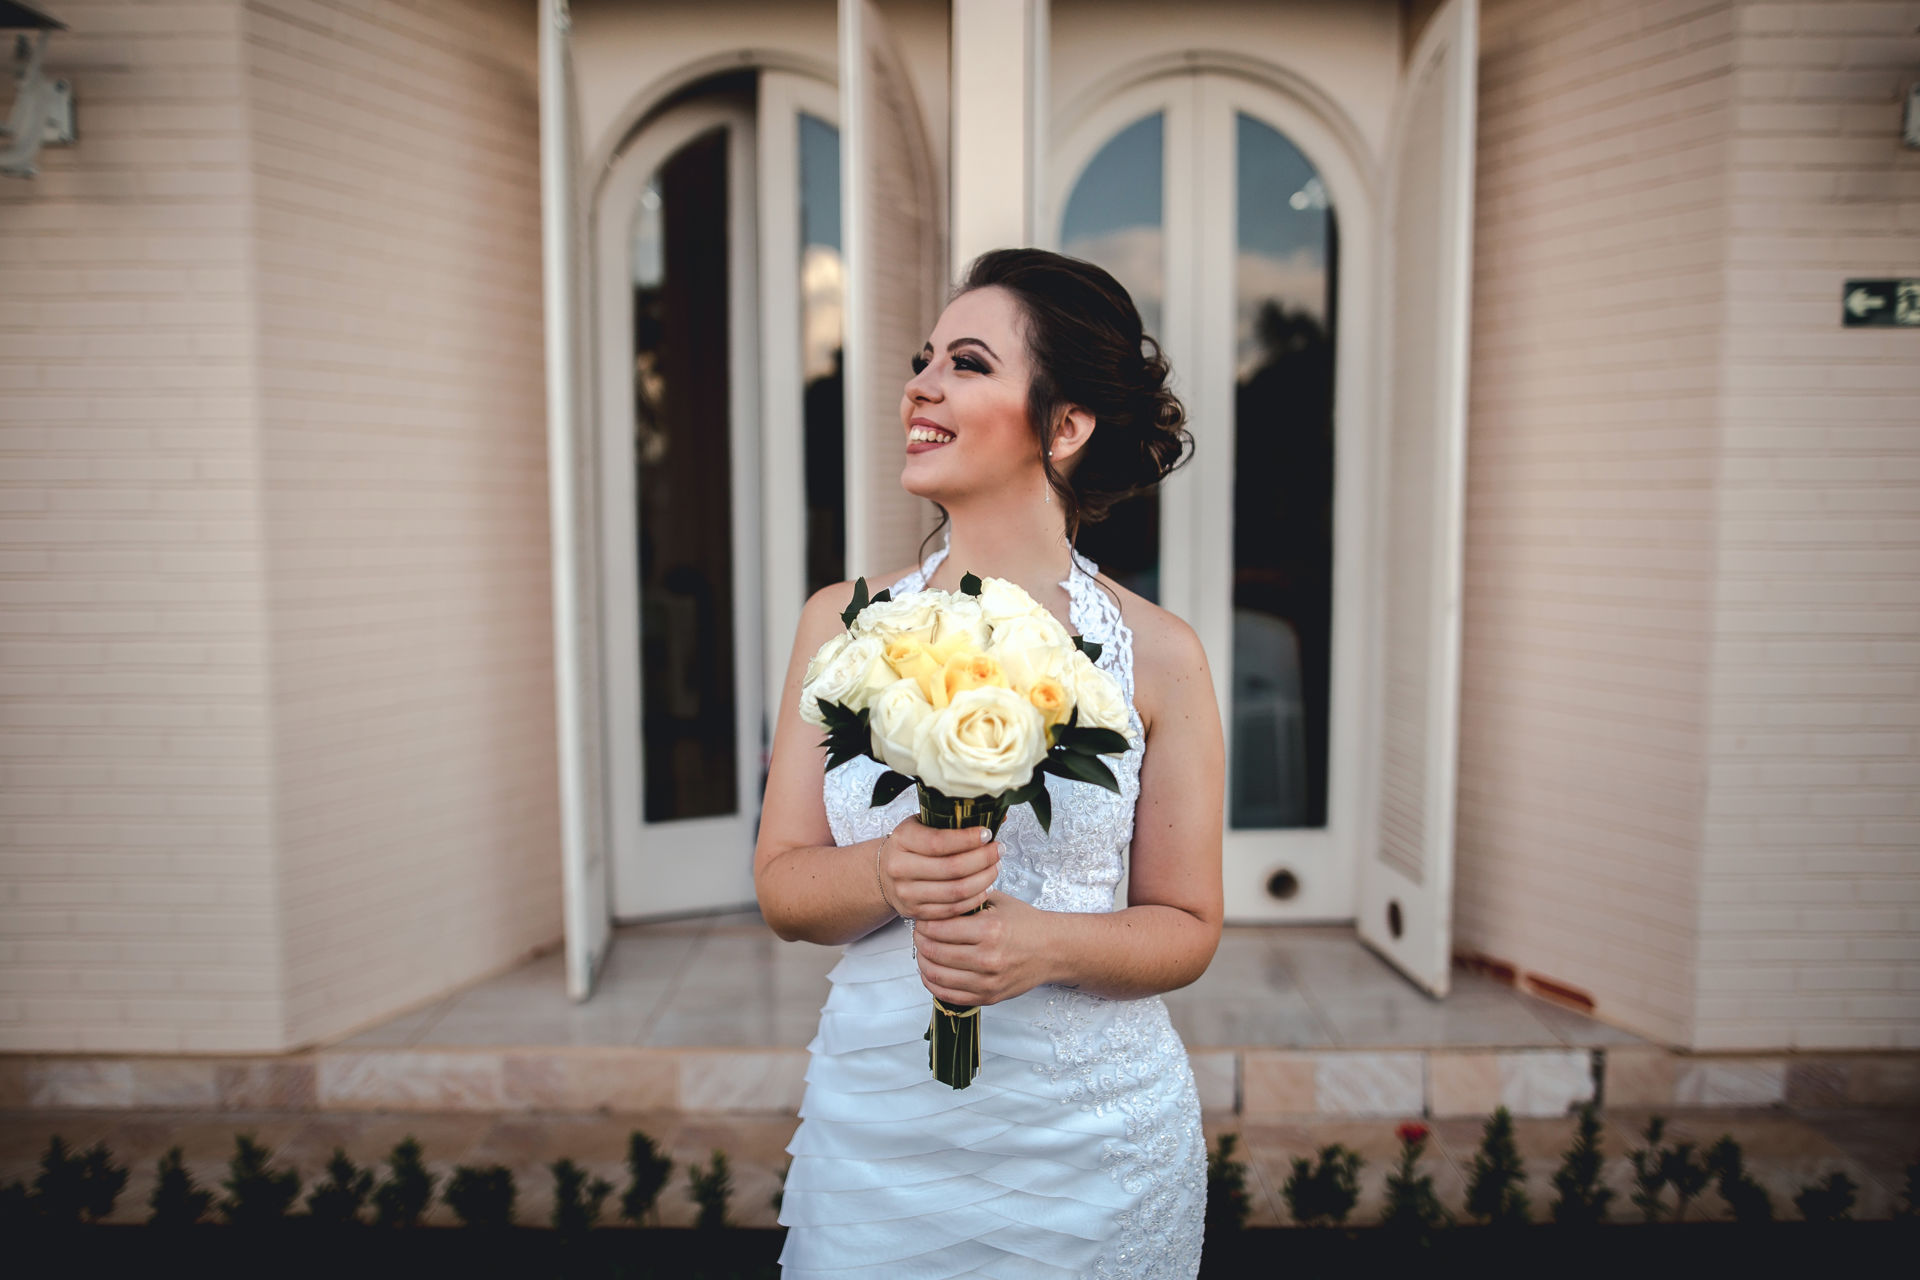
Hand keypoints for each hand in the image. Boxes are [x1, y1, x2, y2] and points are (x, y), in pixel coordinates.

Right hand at [878, 817, 1000, 921]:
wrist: (885, 874)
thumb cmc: (912, 846)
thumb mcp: (923, 824)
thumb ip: (953, 820)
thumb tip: (995, 813)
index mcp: (902, 839)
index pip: (939, 841)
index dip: (968, 839)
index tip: (987, 834)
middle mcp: (900, 867)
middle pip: (951, 868)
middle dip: (983, 859)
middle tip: (999, 850)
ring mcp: (907, 893)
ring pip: (955, 891)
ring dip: (984, 879)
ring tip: (996, 867)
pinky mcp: (916, 913)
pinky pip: (953, 909)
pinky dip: (974, 899)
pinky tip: (986, 887)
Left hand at [912, 891, 1052, 1005]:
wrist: (1053, 950)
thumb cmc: (1026, 924)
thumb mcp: (997, 901)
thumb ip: (966, 901)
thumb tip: (932, 904)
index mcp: (989, 929)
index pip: (937, 928)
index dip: (923, 922)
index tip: (923, 918)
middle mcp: (988, 958)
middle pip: (932, 951)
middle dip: (920, 940)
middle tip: (920, 933)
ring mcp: (987, 982)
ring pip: (936, 975)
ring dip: (922, 962)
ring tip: (924, 951)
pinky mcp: (988, 997)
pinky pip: (947, 995)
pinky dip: (932, 983)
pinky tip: (932, 971)